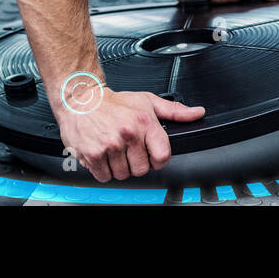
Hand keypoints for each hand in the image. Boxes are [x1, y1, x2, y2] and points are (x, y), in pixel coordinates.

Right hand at [56, 88, 204, 181]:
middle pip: (142, 169)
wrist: (82, 101)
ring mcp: (110, 145)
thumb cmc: (115, 103)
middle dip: (136, 163)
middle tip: (128, 149)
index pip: (162, 156)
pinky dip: (104, 170)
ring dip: (119, 167)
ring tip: (114, 149)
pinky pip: (105, 177)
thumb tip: (196, 113)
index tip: (151, 155)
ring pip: (123, 174)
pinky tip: (103, 154)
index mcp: (144, 122)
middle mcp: (128, 134)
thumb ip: (174, 111)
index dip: (158, 159)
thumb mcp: (147, 101)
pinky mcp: (93, 154)